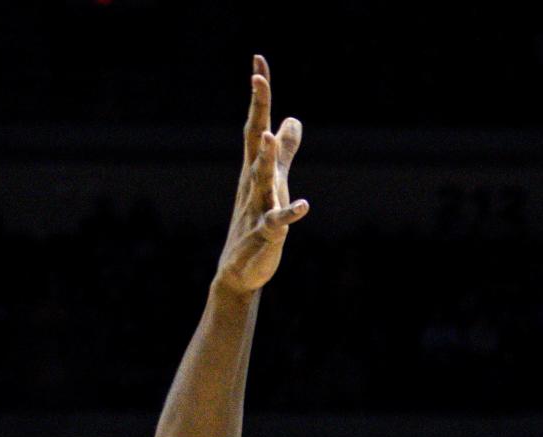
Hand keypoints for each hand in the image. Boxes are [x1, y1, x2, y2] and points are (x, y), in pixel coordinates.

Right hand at [216, 55, 307, 296]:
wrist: (239, 270)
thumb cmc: (256, 221)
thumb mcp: (275, 181)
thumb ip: (286, 151)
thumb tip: (294, 120)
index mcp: (256, 167)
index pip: (256, 123)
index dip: (259, 94)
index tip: (258, 60)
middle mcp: (253, 181)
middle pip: (255, 140)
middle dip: (257, 109)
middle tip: (256, 77)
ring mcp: (257, 206)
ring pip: (262, 178)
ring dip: (265, 158)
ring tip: (267, 136)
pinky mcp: (265, 234)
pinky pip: (278, 222)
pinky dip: (289, 214)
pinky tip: (303, 206)